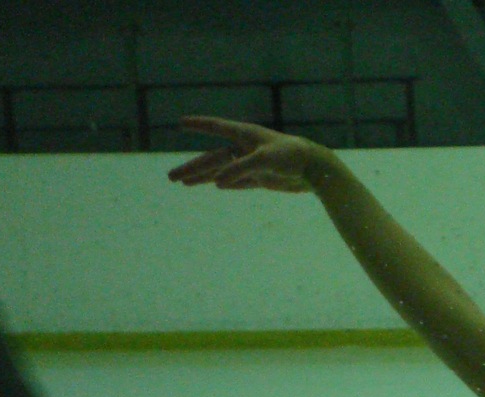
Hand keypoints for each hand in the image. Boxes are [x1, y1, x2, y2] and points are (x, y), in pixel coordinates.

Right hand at [167, 116, 325, 193]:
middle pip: (211, 159)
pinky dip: (224, 183)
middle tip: (170, 177)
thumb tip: (217, 184)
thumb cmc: (290, 156)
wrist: (313, 168)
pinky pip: (236, 181)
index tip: (181, 122)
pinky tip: (211, 185)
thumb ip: (239, 170)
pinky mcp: (259, 177)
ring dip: (201, 177)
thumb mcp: (264, 161)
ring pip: (220, 172)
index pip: (215, 128)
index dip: (199, 125)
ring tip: (182, 183)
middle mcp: (243, 148)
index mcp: (243, 135)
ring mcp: (250, 164)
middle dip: (191, 167)